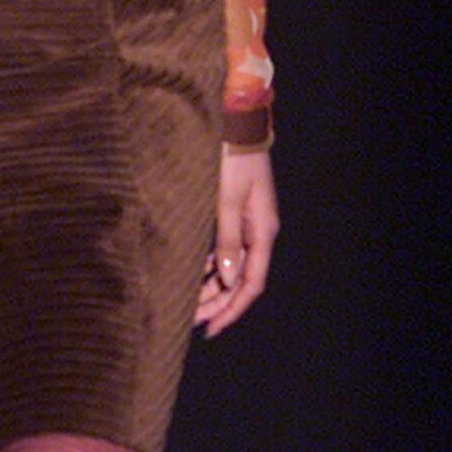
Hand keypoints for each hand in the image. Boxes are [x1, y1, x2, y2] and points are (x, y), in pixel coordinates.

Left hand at [195, 147, 277, 336]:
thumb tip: (225, 278)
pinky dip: (209, 267)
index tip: (211, 328)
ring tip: (189, 306)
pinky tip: (193, 277)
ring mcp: (248, 223)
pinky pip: (224, 250)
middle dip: (218, 304)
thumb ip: (227, 239)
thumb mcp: (227, 200)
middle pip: (241, 280)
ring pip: (231, 267)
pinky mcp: (235, 214)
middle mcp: (258, 231)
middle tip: (192, 323)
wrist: (237, 123)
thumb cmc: (232, 157)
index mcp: (263, 231)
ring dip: (211, 288)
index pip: (251, 283)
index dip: (231, 309)